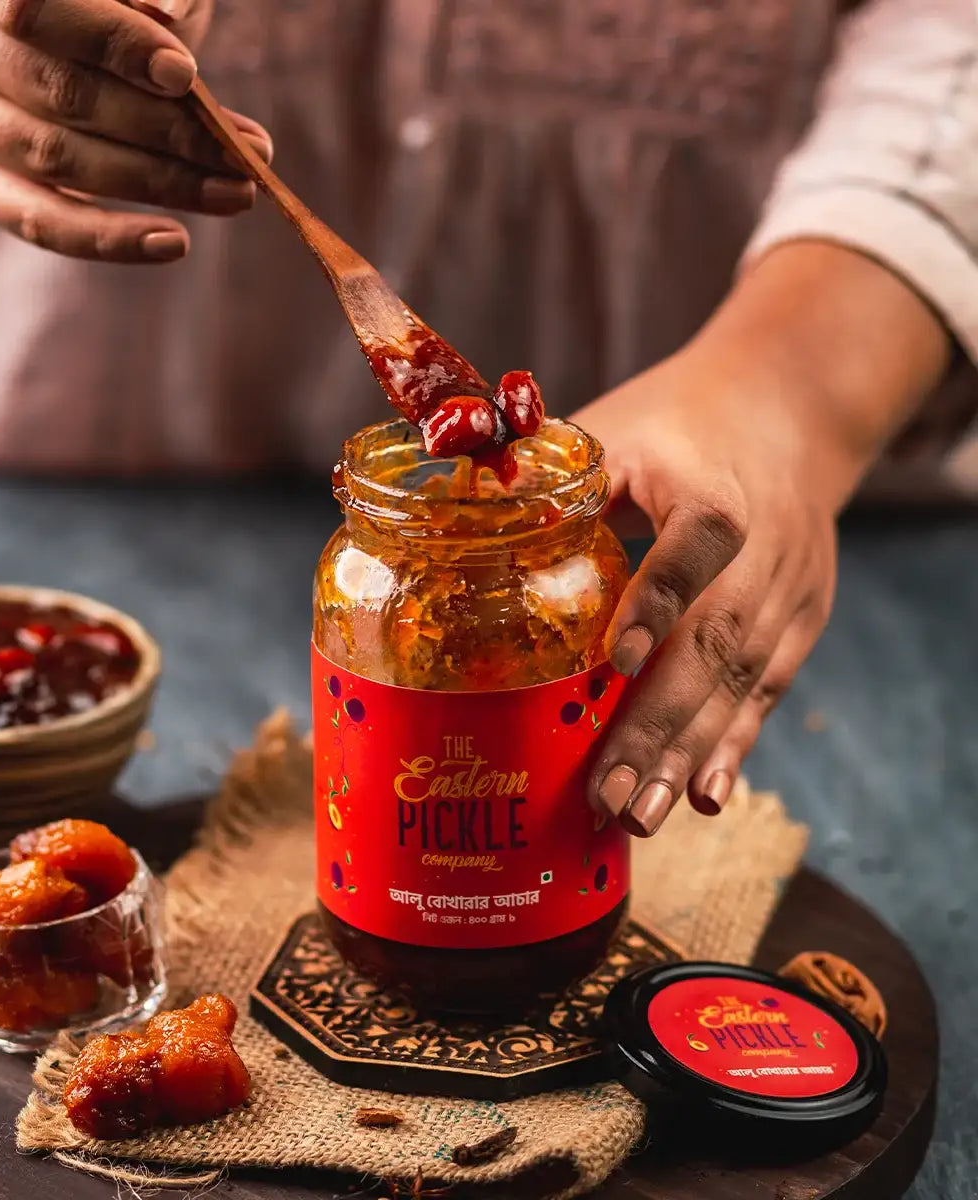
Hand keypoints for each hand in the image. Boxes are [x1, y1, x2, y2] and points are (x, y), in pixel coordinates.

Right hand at [0, 0, 271, 258]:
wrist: (2, 43)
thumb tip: (170, 17)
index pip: (41, 8)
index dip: (116, 42)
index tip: (185, 77)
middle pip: (65, 95)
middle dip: (167, 130)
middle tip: (247, 153)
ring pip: (62, 161)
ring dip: (159, 183)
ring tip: (234, 193)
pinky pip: (42, 223)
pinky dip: (111, 239)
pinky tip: (174, 242)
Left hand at [576, 344, 839, 835]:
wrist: (791, 410)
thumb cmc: (682, 423)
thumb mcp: (618, 428)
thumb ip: (552, 476)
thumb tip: (451, 508)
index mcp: (714, 490)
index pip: (695, 545)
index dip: (659, 601)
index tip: (617, 661)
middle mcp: (764, 550)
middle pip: (716, 642)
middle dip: (660, 726)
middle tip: (611, 795)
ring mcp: (790, 594)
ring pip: (741, 683)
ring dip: (689, 755)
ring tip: (642, 817)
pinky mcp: (800, 623)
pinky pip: (764, 693)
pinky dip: (731, 747)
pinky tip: (703, 798)